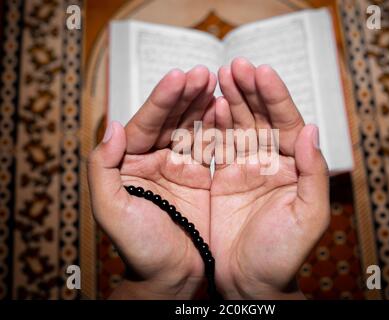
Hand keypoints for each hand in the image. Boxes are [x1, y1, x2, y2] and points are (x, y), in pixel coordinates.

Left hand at [87, 66, 216, 298]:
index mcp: (129, 164)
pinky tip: (223, 108)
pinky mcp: (199, 176)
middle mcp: (153, 160)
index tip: (179, 77)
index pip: (145, 123)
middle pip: (170, 119)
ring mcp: (178, 166)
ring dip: (201, 104)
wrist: (173, 275)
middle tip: (201, 72)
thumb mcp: (112, 211)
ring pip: (190, 127)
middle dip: (185, 94)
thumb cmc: (141, 248)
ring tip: (215, 81)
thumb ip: (103, 168)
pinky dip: (216, 126)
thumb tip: (112, 126)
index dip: (162, 100)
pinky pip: (208, 145)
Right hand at [211, 58, 329, 298]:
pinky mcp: (222, 177)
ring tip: (221, 75)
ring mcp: (245, 168)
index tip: (261, 72)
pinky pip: (218, 145)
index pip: (288, 123)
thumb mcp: (308, 217)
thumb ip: (314, 173)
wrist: (248, 282)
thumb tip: (313, 130)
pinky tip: (210, 105)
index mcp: (295, 168)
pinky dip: (214, 124)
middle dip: (250, 91)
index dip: (275, 97)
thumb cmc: (282, 255)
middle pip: (262, 118)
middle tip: (235, 65)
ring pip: (239, 126)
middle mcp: (271, 163)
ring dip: (231, 100)